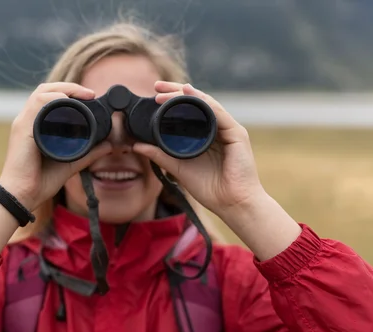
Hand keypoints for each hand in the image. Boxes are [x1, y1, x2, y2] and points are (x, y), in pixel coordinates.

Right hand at [0, 82, 111, 210]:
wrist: (23, 195)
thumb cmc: (40, 181)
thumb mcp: (70, 163)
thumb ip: (88, 153)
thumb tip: (109, 145)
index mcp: (35, 125)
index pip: (49, 98)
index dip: (70, 92)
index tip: (91, 96)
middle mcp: (28, 120)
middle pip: (45, 90)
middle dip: (69, 87)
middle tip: (90, 94)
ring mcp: (23, 123)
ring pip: (41, 93)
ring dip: (63, 89)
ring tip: (82, 95)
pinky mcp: (22, 130)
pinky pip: (36, 105)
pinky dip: (52, 99)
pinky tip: (66, 102)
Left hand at [134, 81, 302, 259]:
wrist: (232, 204)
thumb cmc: (210, 188)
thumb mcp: (178, 167)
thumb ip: (159, 155)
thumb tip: (136, 145)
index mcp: (205, 135)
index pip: (189, 111)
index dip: (172, 100)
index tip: (154, 95)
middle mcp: (217, 128)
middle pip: (197, 102)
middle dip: (177, 91)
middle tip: (157, 86)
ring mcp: (228, 129)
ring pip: (206, 104)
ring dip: (186, 95)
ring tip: (167, 91)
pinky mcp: (237, 134)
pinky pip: (218, 113)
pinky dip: (204, 103)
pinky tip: (191, 95)